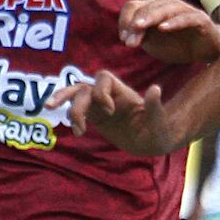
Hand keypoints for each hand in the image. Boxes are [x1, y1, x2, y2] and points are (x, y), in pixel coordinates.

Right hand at [46, 68, 182, 154]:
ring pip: (77, 97)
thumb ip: (155, 106)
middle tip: (79, 123)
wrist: (154, 140)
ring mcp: (100, 106)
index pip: (103, 80)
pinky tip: (76, 131)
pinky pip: (78, 112)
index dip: (101, 92)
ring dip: (67, 105)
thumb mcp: (160, 121)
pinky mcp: (96, 117)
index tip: (110, 111)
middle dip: (77, 102)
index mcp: (122, 92)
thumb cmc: (160, 129)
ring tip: (59, 116)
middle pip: (85, 87)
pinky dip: (72, 118)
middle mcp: (109, 95)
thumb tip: (155, 89)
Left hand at [118, 0, 219, 65]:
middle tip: (130, 43)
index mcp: (155, 8)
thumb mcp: (155, 44)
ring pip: (165, 8)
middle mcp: (168, 5)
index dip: (125, 20)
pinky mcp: (200, 19)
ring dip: (150, 18)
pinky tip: (163, 28)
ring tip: (139, 27)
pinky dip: (174, 22)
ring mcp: (185, 10)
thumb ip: (142, 38)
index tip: (124, 39)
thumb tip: (127, 37)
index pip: (134, 6)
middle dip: (135, 25)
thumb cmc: (179, 44)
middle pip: (146, 7)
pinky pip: (186, 18)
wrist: (206, 50)